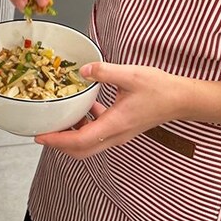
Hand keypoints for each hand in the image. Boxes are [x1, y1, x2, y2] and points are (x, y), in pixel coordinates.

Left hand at [34, 62, 186, 158]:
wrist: (180, 99)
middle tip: (43, 132)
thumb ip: (105, 72)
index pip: (80, 141)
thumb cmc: (158, 89)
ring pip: (89, 145)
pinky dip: (85, 126)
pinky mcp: (122, 129)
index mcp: (115, 124)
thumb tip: (84, 70)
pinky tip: (84, 106)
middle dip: (59, 144)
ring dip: (71, 136)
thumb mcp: (130, 75)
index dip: (58, 140)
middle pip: (81, 150)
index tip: (40, 136)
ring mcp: (119, 134)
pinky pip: (98, 134)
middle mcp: (115, 135)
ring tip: (58, 119)